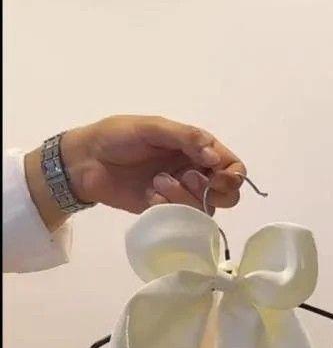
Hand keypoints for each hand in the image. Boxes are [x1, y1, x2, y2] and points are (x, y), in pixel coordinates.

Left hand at [25, 115, 245, 229]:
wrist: (86, 161)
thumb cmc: (117, 136)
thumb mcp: (152, 128)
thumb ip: (185, 137)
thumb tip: (214, 157)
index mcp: (196, 148)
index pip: (232, 165)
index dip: (231, 174)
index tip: (216, 174)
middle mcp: (194, 172)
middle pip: (227, 194)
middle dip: (214, 190)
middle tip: (189, 179)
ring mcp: (180, 195)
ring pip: (205, 209)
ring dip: (186, 197)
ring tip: (158, 183)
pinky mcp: (164, 212)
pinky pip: (181, 219)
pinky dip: (169, 207)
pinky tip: (150, 195)